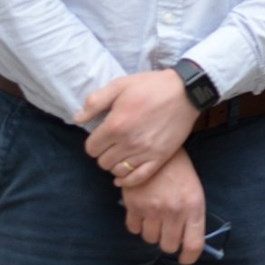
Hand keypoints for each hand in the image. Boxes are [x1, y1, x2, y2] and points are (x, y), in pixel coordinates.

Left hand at [79, 70, 198, 188]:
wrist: (186, 92)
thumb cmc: (151, 86)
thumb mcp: (119, 85)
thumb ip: (95, 102)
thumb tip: (77, 118)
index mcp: (115, 125)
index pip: (91, 148)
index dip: (93, 143)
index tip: (101, 137)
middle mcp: (128, 142)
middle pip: (103, 162)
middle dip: (103, 154)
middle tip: (111, 145)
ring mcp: (145, 152)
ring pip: (118, 171)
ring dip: (115, 165)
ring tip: (120, 155)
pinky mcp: (160, 157)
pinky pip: (138, 178)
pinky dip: (127, 180)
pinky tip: (124, 174)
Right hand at [121, 148, 207, 264]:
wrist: (156, 150)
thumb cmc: (179, 172)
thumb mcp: (194, 191)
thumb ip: (192, 216)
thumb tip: (187, 243)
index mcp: (194, 207)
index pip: (194, 245)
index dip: (189, 257)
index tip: (185, 260)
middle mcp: (174, 212)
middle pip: (168, 246)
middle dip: (168, 243)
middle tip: (168, 232)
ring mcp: (153, 210)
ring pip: (150, 239)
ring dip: (152, 233)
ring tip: (155, 218)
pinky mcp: (134, 205)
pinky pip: (133, 229)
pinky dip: (137, 225)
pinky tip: (142, 212)